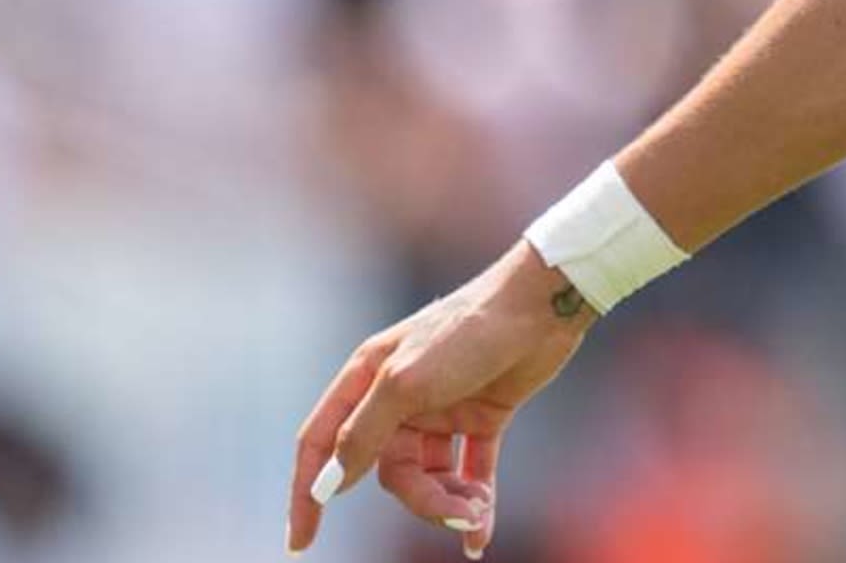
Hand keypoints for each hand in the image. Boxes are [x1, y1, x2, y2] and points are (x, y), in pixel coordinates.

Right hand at [287, 241, 597, 555]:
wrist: (544, 305)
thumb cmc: (469, 331)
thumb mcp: (405, 382)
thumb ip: (363, 432)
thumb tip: (329, 481)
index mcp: (366, 380)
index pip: (321, 445)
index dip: (307, 494)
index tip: (301, 543)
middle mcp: (398, 397)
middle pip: (389, 470)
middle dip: (420, 500)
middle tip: (455, 514)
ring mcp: (442, 409)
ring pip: (430, 476)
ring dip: (451, 502)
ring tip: (478, 512)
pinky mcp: (482, 416)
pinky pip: (470, 471)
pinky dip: (476, 500)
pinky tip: (480, 537)